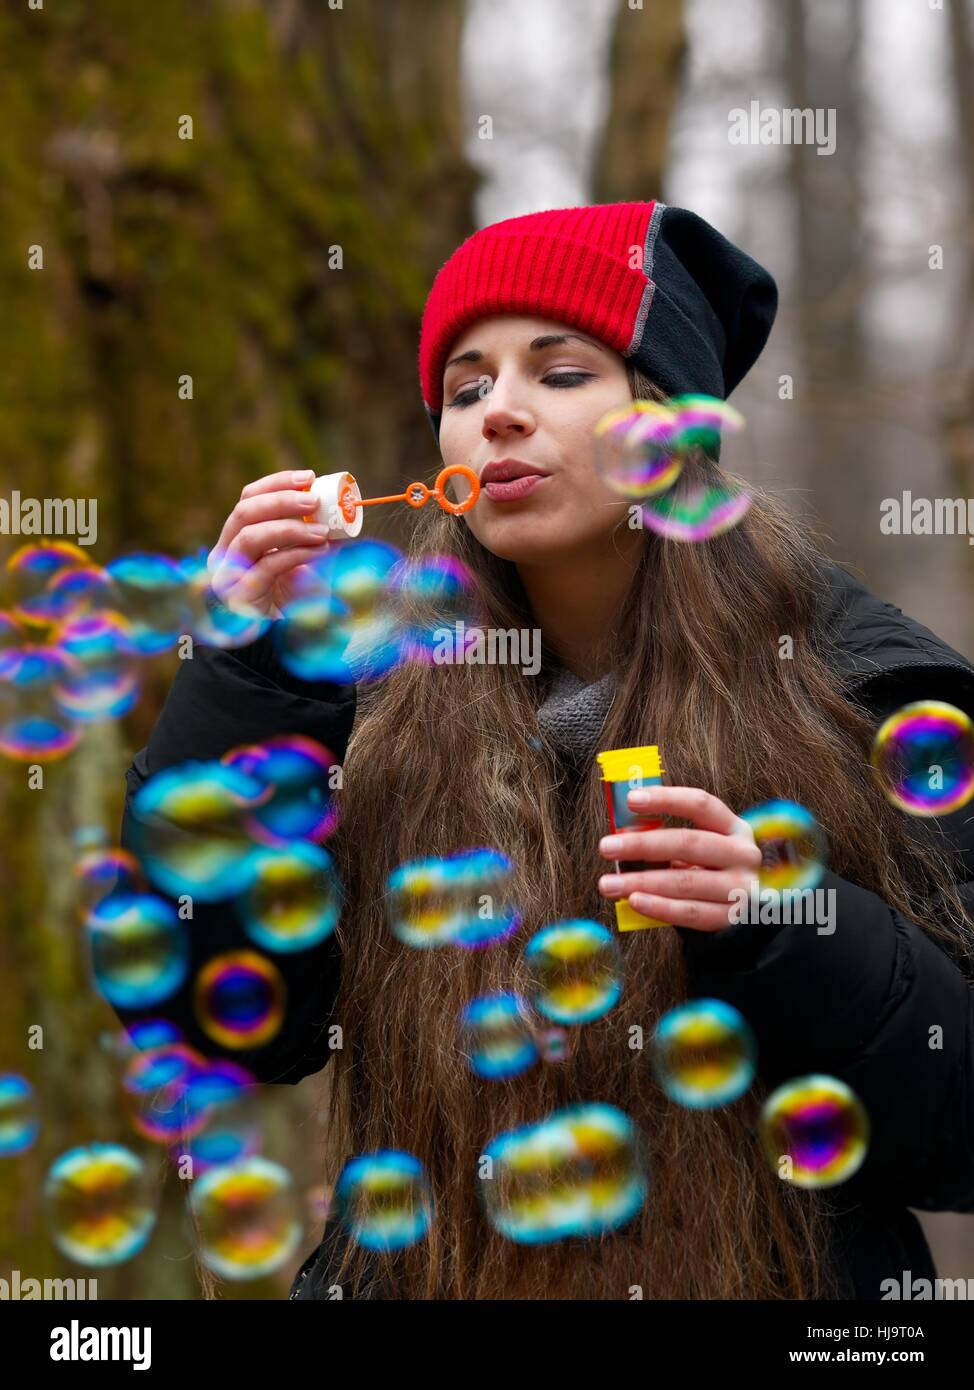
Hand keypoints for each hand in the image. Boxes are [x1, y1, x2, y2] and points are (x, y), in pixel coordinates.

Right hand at [207, 469, 331, 620]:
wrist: (285, 642)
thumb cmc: (294, 599)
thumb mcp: (303, 559)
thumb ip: (309, 535)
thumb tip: (336, 509)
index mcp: (235, 538)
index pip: (248, 499)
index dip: (276, 483)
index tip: (308, 478)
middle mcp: (224, 554)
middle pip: (244, 512)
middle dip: (282, 500)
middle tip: (314, 501)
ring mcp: (227, 575)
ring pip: (251, 537)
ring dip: (290, 528)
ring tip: (321, 532)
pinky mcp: (240, 596)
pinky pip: (267, 566)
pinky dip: (296, 554)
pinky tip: (319, 551)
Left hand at [597, 785, 761, 930]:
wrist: (745, 915)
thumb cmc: (711, 874)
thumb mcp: (701, 851)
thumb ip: (670, 842)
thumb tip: (622, 838)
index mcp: (733, 828)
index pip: (700, 804)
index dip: (666, 799)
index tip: (631, 800)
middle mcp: (743, 854)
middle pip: (688, 843)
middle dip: (642, 845)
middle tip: (606, 847)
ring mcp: (742, 888)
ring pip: (685, 881)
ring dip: (642, 881)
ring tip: (608, 884)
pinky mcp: (734, 919)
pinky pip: (691, 913)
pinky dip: (660, 907)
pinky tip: (634, 901)